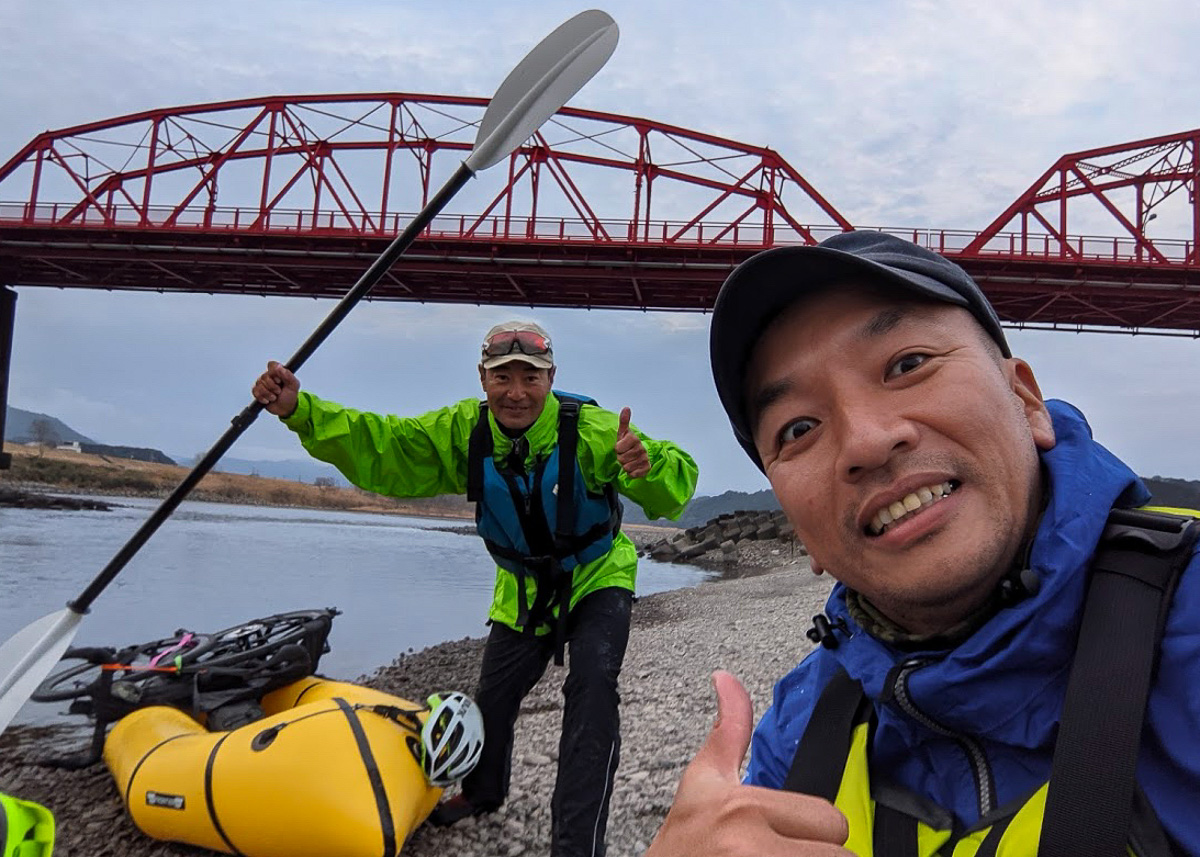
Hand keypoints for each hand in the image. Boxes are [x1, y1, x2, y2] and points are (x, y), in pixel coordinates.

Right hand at [252, 360, 299, 417]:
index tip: (279, 380)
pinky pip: (255, 391)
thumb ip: (288, 375)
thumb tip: (279, 367)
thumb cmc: (290, 395)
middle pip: (264, 376)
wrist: (286, 408)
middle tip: (279, 391)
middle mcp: (269, 376)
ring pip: (259, 384)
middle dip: (272, 387)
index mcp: (279, 372)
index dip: (274, 372)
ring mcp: (263, 384)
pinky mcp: (258, 391)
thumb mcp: (294, 385)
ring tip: (274, 397)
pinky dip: (262, 398)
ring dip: (268, 394)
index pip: (272, 365)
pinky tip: (268, 400)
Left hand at [615, 407, 650, 477]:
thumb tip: (626, 408)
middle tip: (625, 454)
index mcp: (634, 439)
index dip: (618, 449)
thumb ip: (623, 421)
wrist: (641, 455)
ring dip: (625, 465)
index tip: (621, 447)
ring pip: (626, 467)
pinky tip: (634, 467)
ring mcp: (644, 459)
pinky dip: (631, 472)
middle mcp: (641, 449)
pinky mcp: (646, 468)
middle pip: (621, 459)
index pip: (618, 448)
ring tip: (629, 460)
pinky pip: (632, 474)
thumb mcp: (624, 432)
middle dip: (621, 458)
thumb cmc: (629, 444)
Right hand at [644, 671, 850, 856]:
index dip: (813, 833)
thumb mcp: (702, 782)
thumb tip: (726, 678)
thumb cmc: (683, 842)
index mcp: (743, 807)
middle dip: (816, 856)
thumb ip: (729, 729)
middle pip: (839, 855)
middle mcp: (749, 844)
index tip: (786, 837)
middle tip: (782, 854)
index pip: (830, 820)